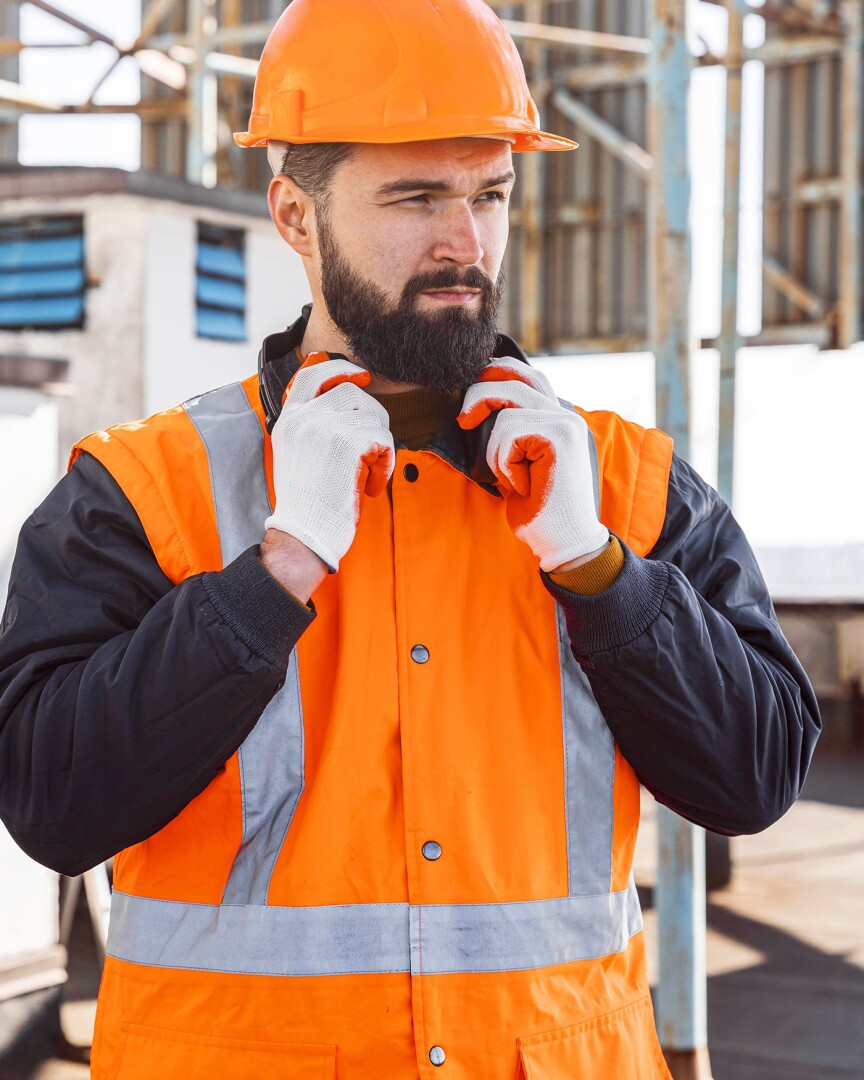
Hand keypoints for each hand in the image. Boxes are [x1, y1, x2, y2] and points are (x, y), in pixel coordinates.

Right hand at [265, 352, 394, 570]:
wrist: (303, 534)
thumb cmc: (306, 501)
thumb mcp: (297, 451)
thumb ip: (310, 417)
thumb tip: (326, 366)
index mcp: (290, 419)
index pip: (314, 375)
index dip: (340, 369)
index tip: (362, 376)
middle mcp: (305, 418)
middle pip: (354, 394)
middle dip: (371, 420)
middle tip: (369, 453)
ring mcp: (326, 428)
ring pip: (374, 417)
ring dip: (378, 446)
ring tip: (364, 474)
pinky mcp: (348, 444)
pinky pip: (383, 441)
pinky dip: (384, 466)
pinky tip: (369, 487)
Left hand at [458, 358, 608, 571]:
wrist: (564, 541)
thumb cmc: (539, 509)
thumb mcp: (520, 464)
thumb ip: (512, 435)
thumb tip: (480, 410)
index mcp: (559, 419)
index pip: (528, 376)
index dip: (498, 373)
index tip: (474, 387)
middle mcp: (566, 415)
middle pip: (515, 379)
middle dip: (481, 394)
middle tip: (463, 420)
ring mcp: (565, 423)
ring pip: (506, 416)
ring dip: (497, 454)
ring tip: (516, 481)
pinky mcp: (558, 437)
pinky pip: (509, 436)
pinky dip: (506, 464)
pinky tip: (525, 485)